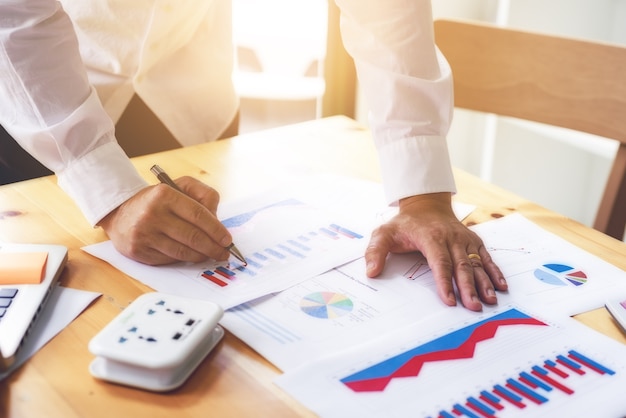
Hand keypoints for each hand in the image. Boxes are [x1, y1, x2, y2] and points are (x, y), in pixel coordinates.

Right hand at [98, 176, 231, 264]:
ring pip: (182, 251)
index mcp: (164, 194)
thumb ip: (204, 196)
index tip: (227, 240)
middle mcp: (151, 214)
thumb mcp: (180, 186)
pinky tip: (190, 255)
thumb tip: (218, 221)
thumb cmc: (158, 200)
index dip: (216, 229)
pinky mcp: (137, 250)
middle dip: (213, 247)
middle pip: (192, 236)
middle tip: (224, 253)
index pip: (198, 214)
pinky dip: (183, 259)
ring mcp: (143, 233)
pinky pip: (169, 259)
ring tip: (210, 255)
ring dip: (201, 256)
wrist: (120, 212)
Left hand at [364, 192, 506, 310]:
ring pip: (477, 263)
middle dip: (468, 288)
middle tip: (474, 307)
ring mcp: (464, 240)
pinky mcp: (474, 242)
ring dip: (485, 283)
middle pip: (462, 266)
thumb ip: (375, 251)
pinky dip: (495, 272)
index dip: (444, 282)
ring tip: (490, 301)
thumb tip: (371, 271)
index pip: (440, 262)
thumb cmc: (404, 224)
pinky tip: (501, 287)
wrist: (426, 205)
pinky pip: (486, 258)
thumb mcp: (384, 233)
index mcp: (430, 237)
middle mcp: (451, 238)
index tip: (449, 301)